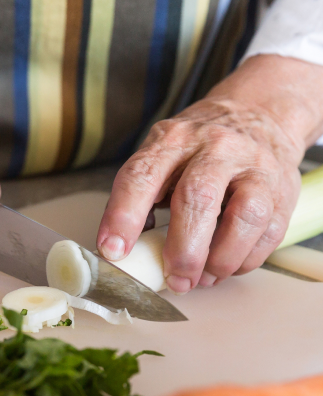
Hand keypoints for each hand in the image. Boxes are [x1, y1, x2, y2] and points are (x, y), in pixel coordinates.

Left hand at [97, 55, 322, 292]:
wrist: (261, 115)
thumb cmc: (200, 151)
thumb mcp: (164, 157)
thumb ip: (142, 199)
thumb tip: (124, 252)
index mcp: (173, 140)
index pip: (142, 176)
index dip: (124, 217)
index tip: (113, 252)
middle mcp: (216, 147)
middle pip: (197, 198)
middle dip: (183, 250)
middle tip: (175, 280)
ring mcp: (254, 166)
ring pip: (244, 217)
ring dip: (220, 259)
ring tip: (204, 278)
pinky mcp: (283, 190)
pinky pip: (267, 234)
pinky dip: (244, 260)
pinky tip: (226, 265)